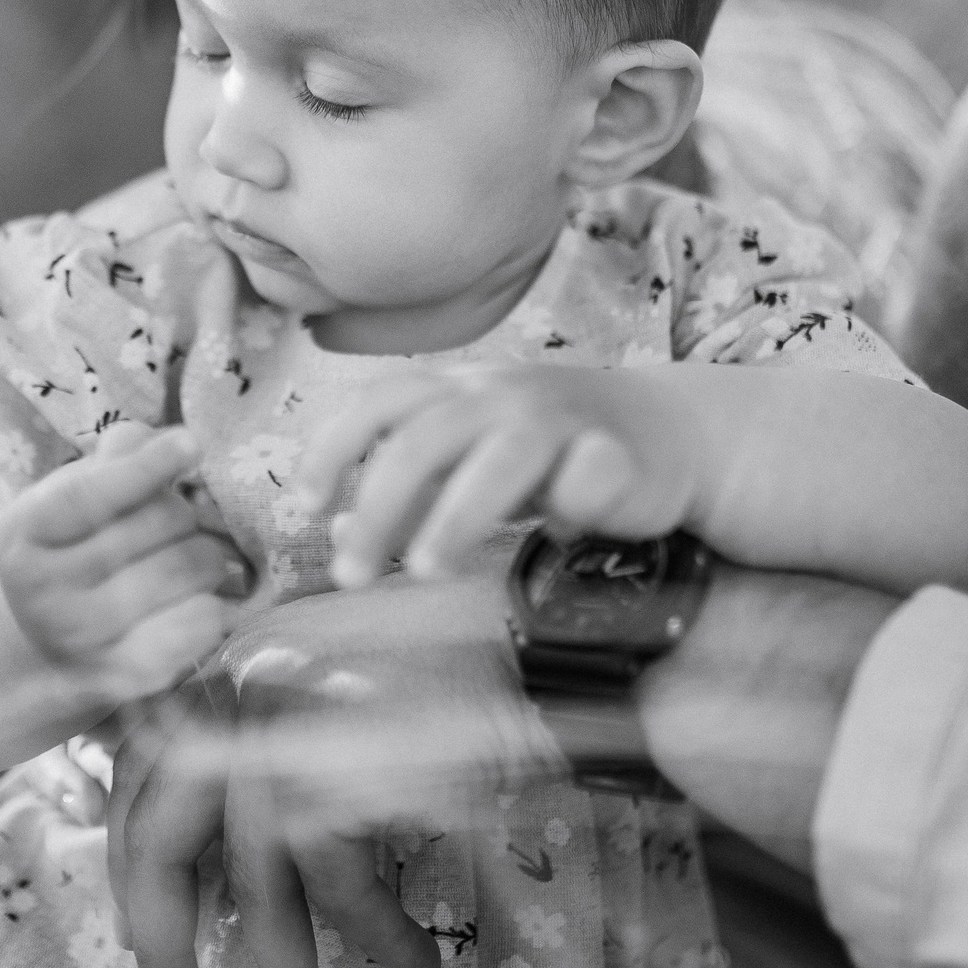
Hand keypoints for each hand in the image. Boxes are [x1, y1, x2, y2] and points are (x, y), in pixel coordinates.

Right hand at [0, 421, 242, 704]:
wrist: (45, 637)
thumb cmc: (70, 544)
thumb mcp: (72, 490)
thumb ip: (117, 456)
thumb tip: (168, 442)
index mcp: (25, 534)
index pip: (90, 495)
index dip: (146, 467)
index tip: (191, 443)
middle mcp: (46, 595)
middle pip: (160, 523)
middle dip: (181, 507)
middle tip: (173, 515)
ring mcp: (88, 641)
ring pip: (194, 565)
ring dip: (205, 550)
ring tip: (183, 554)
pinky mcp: (132, 676)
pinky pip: (205, 620)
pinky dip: (211, 597)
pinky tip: (189, 595)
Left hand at [110, 582, 554, 967]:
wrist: (526, 632)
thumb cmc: (441, 657)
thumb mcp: (324, 677)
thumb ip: (257, 738)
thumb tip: (210, 849)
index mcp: (226, 658)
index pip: (140, 768)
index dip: (131, 858)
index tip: (140, 928)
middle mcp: (242, 684)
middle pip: (162, 829)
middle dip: (163, 936)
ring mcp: (293, 724)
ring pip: (252, 873)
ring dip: (282, 966)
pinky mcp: (350, 767)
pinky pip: (342, 882)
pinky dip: (375, 934)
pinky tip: (407, 959)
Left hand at [308, 366, 700, 587]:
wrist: (665, 432)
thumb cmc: (549, 453)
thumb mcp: (468, 459)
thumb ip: (408, 487)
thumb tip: (334, 531)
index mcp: (458, 390)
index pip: (378, 403)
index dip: (333, 449)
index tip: (301, 507)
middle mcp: (502, 395)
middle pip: (424, 439)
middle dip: (378, 508)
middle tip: (350, 576)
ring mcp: (563, 421)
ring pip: (500, 458)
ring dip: (456, 515)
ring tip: (424, 571)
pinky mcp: (619, 454)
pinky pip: (591, 474)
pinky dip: (574, 502)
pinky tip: (561, 534)